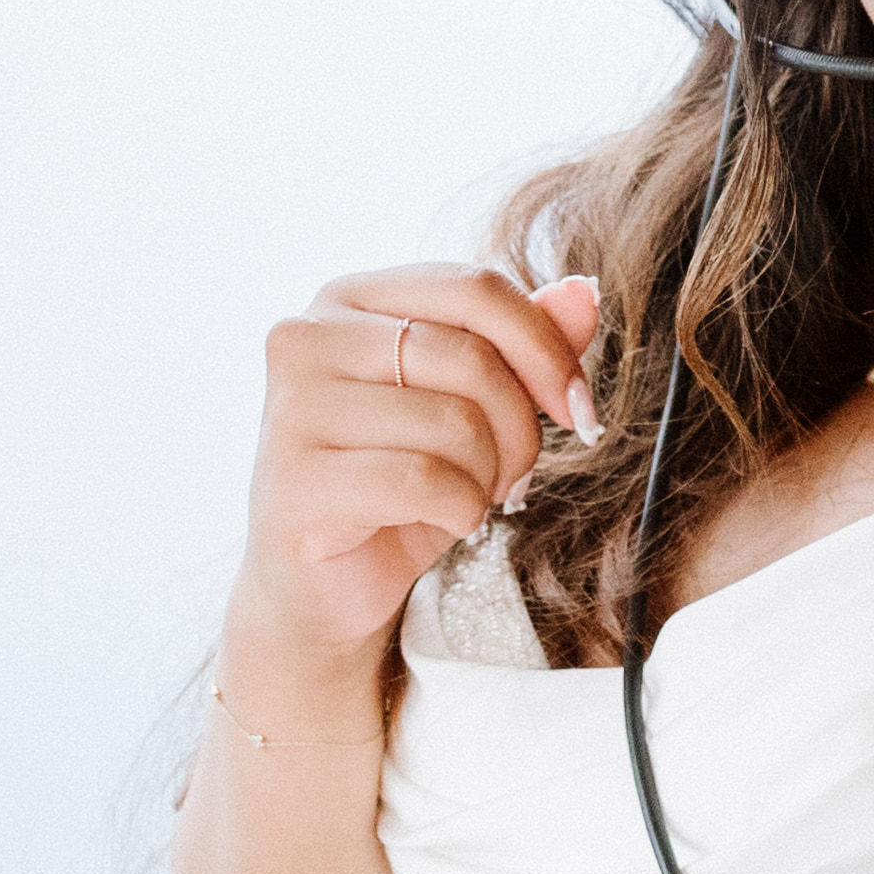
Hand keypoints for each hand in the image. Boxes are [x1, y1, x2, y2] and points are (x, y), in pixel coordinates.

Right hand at [230, 264, 602, 676]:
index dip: (547, 350)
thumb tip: (581, 294)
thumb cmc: (400, 487)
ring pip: (455, 422)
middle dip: (520, 429)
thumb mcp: (472, 408)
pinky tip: (445, 521)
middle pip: (473, 358)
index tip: (577, 408)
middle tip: (510, 475)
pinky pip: (424, 481)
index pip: (475, 288)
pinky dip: (461, 510)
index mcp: (349, 299)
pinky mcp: (294, 479)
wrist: (327, 585)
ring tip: (463, 496)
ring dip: (487, 477)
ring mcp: (292, 407)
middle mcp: (307, 336)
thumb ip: (521, 346)